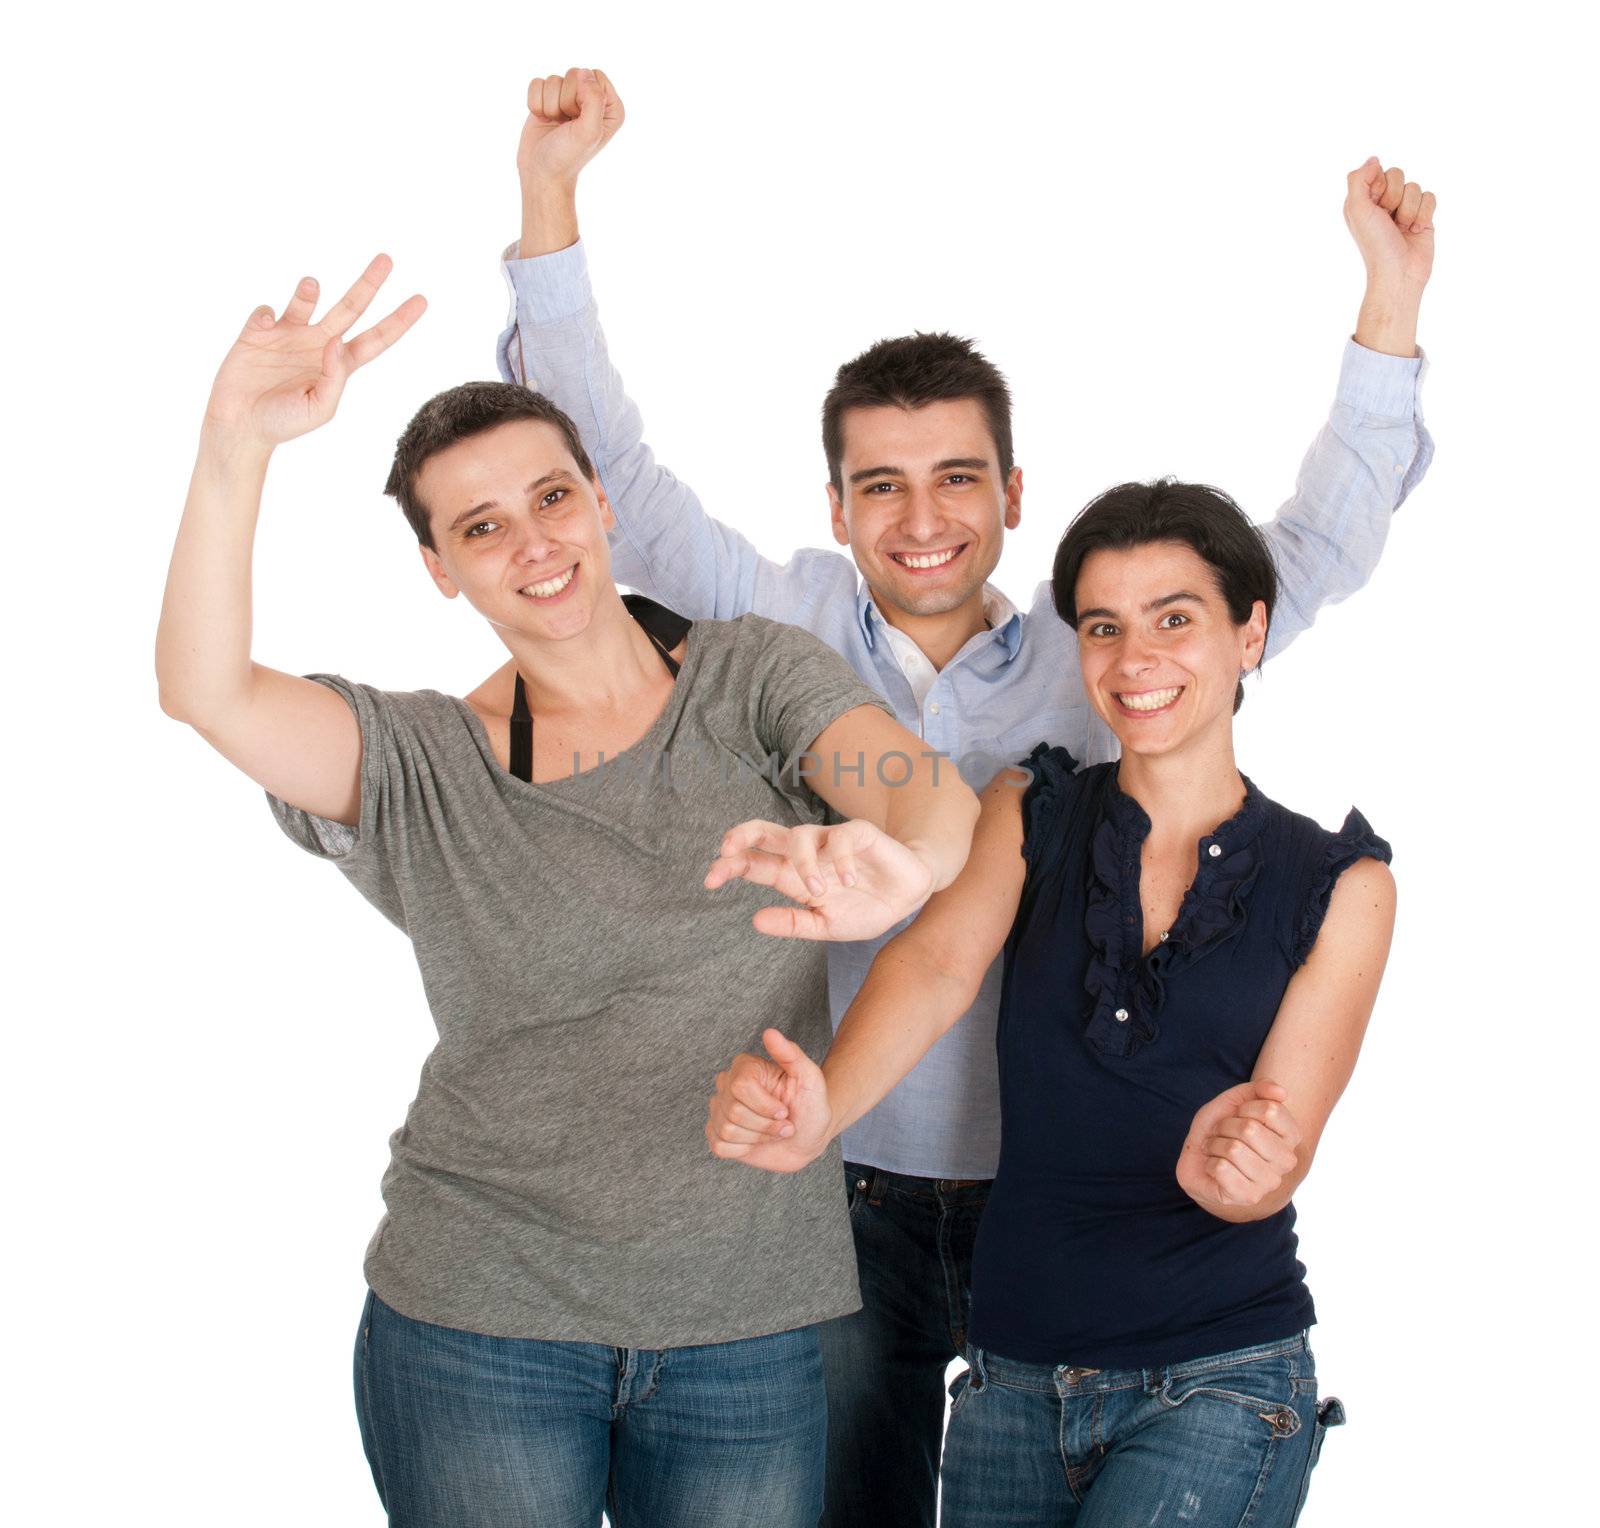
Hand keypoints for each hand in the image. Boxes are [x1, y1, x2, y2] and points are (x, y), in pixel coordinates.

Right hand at [202, 255, 424, 451]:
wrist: (240, 424)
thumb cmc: (283, 422)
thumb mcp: (319, 408)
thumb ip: (335, 377)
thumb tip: (338, 342)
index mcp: (338, 365)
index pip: (375, 339)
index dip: (398, 322)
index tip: (421, 300)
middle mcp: (318, 344)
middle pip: (351, 308)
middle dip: (368, 284)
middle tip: (387, 259)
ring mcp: (289, 335)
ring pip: (307, 299)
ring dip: (309, 290)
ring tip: (311, 285)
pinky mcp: (258, 332)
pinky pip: (266, 311)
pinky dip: (266, 314)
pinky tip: (264, 327)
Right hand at [517, 67, 623, 188]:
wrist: (542, 172)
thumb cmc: (568, 156)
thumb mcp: (588, 131)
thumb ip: (594, 99)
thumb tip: (584, 73)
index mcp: (610, 107)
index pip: (595, 76)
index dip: (583, 95)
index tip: (580, 119)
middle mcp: (592, 100)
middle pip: (574, 74)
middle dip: (565, 101)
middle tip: (567, 125)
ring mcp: (569, 98)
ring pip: (553, 79)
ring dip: (550, 105)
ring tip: (556, 125)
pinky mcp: (548, 98)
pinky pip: (537, 83)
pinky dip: (536, 103)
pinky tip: (543, 120)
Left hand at [706, 818, 936, 940]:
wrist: (908, 898)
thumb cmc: (864, 908)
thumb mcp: (825, 926)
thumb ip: (793, 924)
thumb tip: (755, 920)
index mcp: (792, 875)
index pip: (754, 862)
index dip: (729, 866)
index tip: (709, 880)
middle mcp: (806, 854)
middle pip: (764, 832)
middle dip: (741, 835)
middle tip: (727, 850)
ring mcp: (831, 841)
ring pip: (799, 835)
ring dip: (803, 864)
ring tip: (817, 891)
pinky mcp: (858, 834)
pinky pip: (841, 838)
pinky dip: (841, 859)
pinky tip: (849, 879)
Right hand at [706, 1029, 832, 1172]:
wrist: (810, 1137)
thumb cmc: (811, 1105)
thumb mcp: (809, 1078)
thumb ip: (790, 1053)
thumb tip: (769, 1033)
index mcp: (745, 1067)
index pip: (741, 1086)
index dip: (766, 1105)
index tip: (784, 1110)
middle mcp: (728, 1085)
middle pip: (734, 1111)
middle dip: (765, 1125)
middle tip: (783, 1124)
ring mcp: (720, 1110)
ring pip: (727, 1130)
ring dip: (758, 1137)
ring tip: (772, 1132)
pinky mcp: (718, 1135)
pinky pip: (719, 1146)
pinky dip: (744, 1149)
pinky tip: (756, 1141)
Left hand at [1176, 1080, 1302, 1217]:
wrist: (1200, 1159)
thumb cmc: (1221, 1129)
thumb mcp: (1235, 1100)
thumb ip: (1259, 1089)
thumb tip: (1281, 1092)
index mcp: (1291, 1136)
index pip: (1270, 1109)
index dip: (1244, 1108)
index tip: (1239, 1116)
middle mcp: (1287, 1161)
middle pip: (1250, 1129)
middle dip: (1226, 1126)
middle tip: (1223, 1134)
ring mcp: (1270, 1182)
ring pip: (1234, 1149)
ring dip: (1216, 1145)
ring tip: (1218, 1150)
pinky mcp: (1249, 1197)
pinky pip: (1222, 1168)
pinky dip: (1210, 1163)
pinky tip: (1215, 1168)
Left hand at [1344, 157, 1436, 291]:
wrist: (1399, 272)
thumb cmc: (1375, 245)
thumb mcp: (1357, 211)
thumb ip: (1358, 181)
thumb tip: (1373, 159)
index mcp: (1362, 201)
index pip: (1377, 171)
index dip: (1379, 186)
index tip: (1375, 207)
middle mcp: (1381, 203)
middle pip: (1397, 174)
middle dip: (1395, 197)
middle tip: (1388, 220)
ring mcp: (1403, 209)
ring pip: (1415, 186)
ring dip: (1409, 209)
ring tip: (1402, 229)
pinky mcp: (1422, 216)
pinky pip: (1430, 196)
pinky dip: (1424, 213)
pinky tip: (1416, 230)